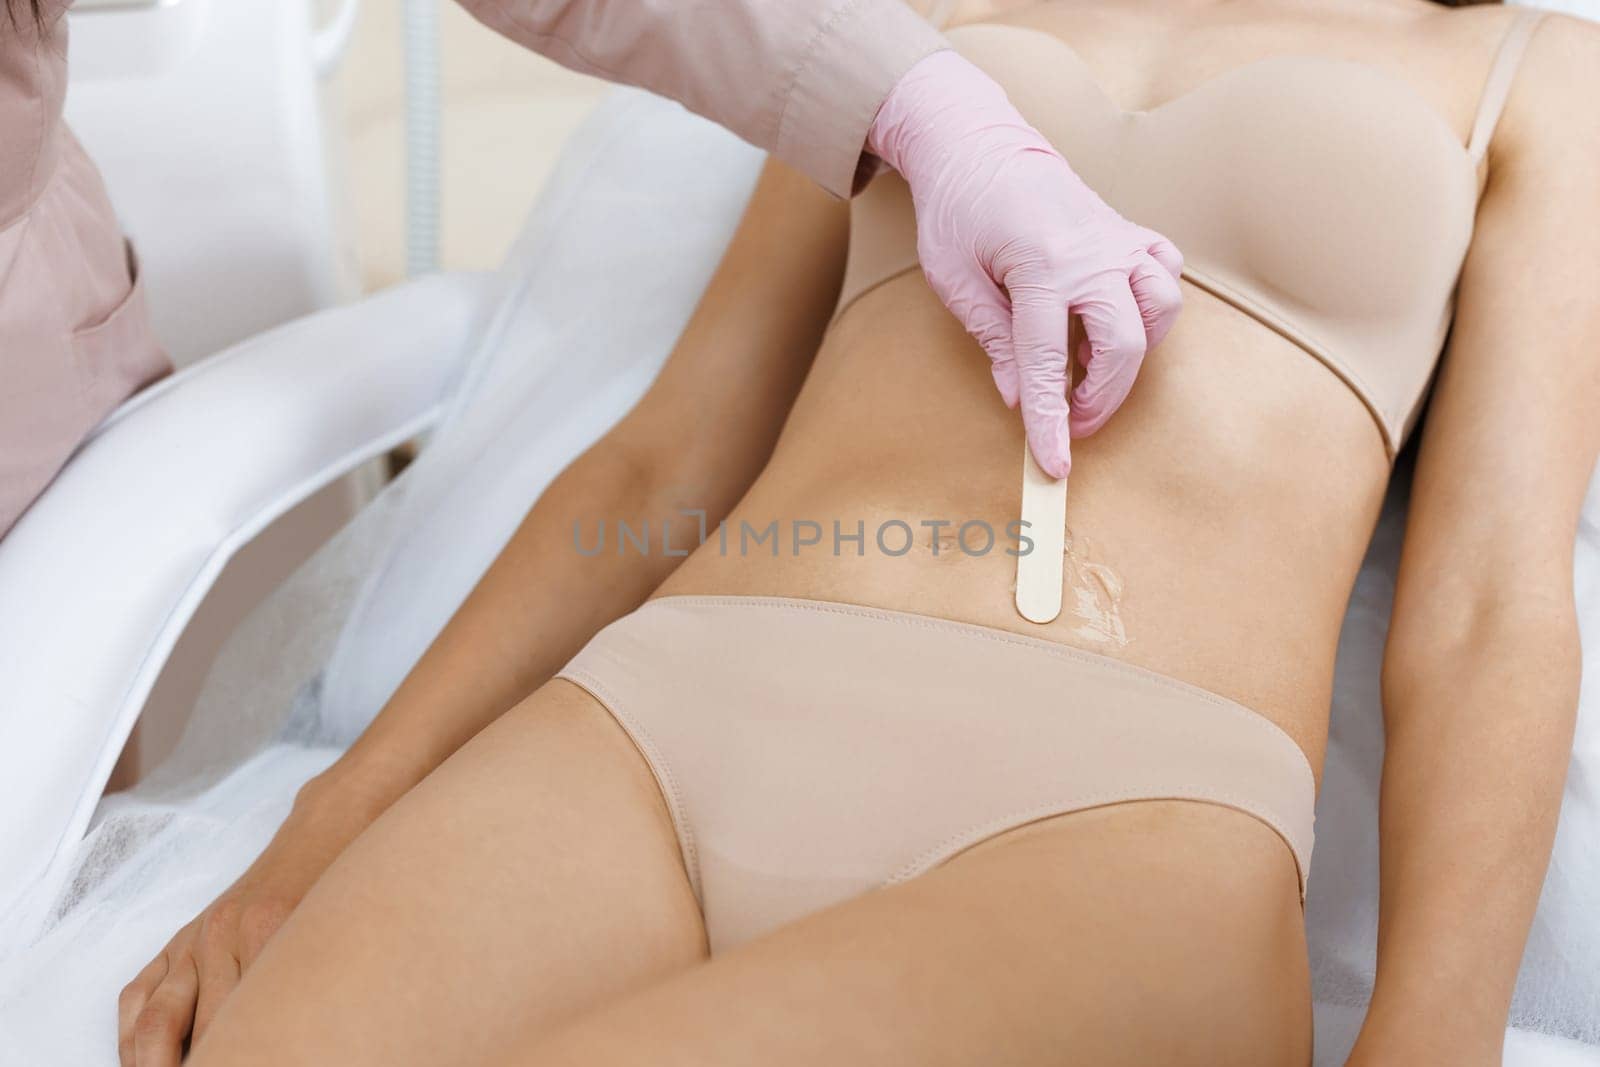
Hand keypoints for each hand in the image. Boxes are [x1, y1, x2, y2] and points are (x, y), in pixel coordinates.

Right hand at [116, 780, 372, 1066]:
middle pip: (202, 1029)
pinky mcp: (180, 939)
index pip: (249, 1023)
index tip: (253, 1062)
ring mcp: (195, 938)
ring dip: (154, 1062)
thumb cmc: (340, 886)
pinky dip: (132, 1036)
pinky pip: (138, 994)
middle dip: (208, 1061)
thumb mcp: (339, 936)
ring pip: (156, 1020)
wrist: (327, 833)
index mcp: (268, 932)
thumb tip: (304, 1037)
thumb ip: (312, 987)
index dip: (247, 1052)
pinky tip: (143, 1059)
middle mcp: (223, 936)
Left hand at [869, 49, 1183, 478]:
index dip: (1051, 422)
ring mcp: (1118, 240)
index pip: (1049, 364)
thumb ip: (992, 340)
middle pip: (1125, 345)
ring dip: (1133, 354)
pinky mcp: (1129, 233)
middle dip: (1100, 399)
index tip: (1055, 465)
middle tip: (1069, 422)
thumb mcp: (953, 280)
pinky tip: (1114, 323)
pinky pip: (1165, 276)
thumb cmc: (957, 211)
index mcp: (1040, 266)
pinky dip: (1153, 308)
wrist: (979, 144)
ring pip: (1162, 310)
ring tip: (1087, 369)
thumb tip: (1020, 398)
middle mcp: (1092, 253)